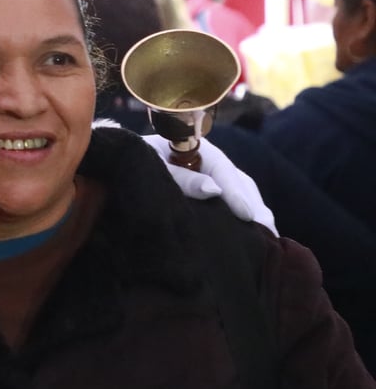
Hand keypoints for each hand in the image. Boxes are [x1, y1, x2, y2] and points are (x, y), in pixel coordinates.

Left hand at [140, 134, 277, 234]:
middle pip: (240, 183)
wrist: (119, 167)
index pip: (222, 169)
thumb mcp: (153, 165)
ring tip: (269, 240)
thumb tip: (214, 191)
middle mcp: (209, 161)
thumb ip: (181, 178)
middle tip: (268, 235)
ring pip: (243, 194)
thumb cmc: (136, 165)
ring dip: (256, 216)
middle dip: (254, 208)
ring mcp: (213, 177)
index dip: (235, 193)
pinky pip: (234, 206)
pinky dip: (247, 221)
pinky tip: (258, 241)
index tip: (246, 215)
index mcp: (194, 147)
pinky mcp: (212, 195)